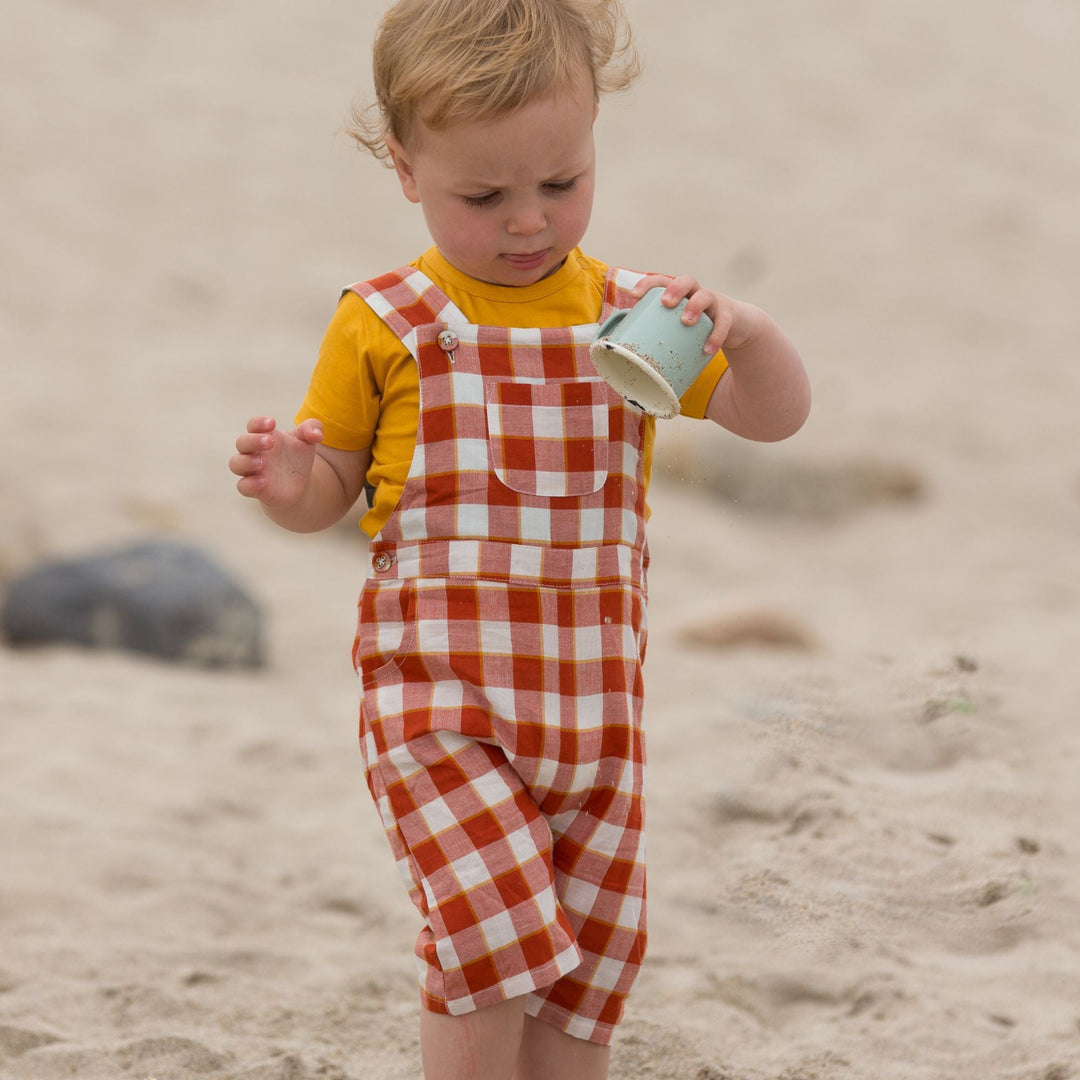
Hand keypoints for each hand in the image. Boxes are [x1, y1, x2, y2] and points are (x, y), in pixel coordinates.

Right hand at [229, 416, 323, 508]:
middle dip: (253, 441)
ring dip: (246, 462)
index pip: (253, 425)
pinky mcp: (255, 489)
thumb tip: (316, 434)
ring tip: (263, 462)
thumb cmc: (297, 457)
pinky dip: (250, 484)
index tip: (272, 423)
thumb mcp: (307, 440)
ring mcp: (252, 471)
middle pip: (242, 442)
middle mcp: (254, 452)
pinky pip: (243, 486)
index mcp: (264, 436)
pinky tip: (264, 481)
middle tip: (271, 442)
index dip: (259, 422)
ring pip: (236, 464)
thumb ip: (312, 429)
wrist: (298, 484)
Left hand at [632, 274, 765, 356]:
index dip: (648, 284)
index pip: (663, 281)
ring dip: (695, 306)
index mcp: (680, 295)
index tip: (634, 295)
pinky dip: (716, 336)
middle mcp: (696, 293)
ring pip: (705, 296)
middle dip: (675, 289)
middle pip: (686, 280)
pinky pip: (723, 323)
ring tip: (686, 321)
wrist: (735, 327)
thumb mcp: (678, 328)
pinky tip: (707, 349)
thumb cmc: (696, 329)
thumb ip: (659, 337)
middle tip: (666, 303)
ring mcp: (714, 302)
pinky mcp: (728, 315)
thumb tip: (627, 361)